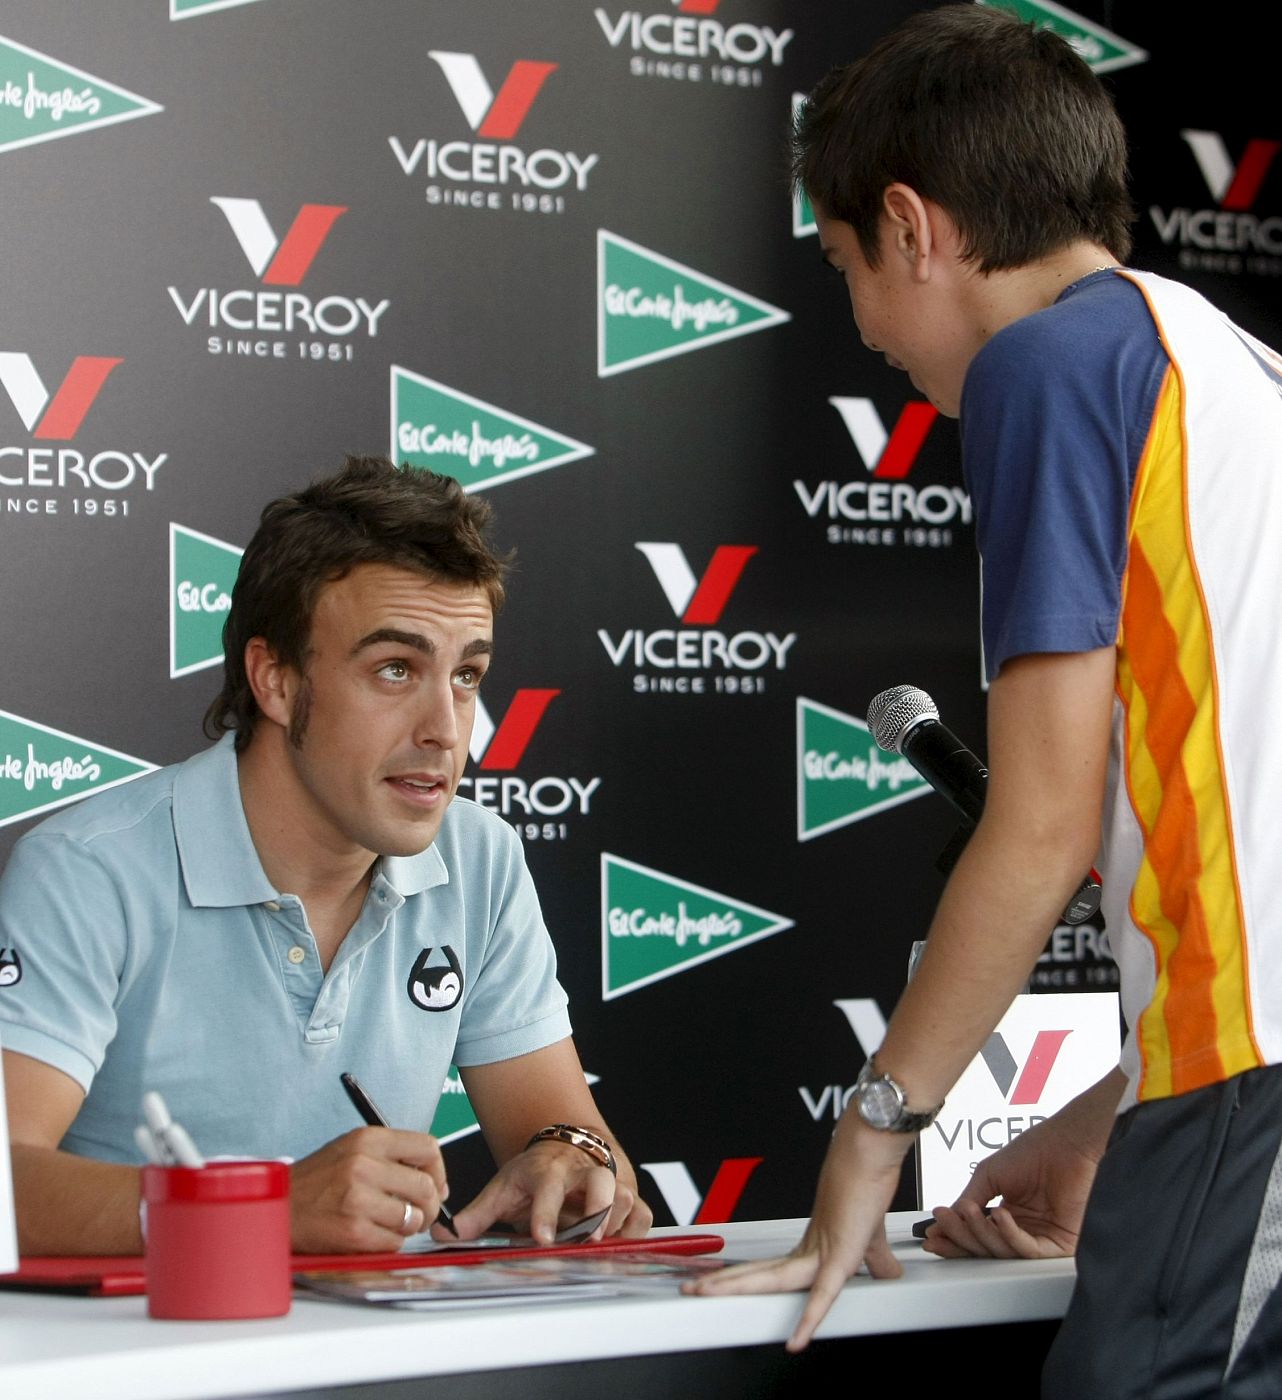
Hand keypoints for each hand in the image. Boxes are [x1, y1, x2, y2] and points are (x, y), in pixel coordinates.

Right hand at [289, 1127, 447, 1252]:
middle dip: (428, 1206)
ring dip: (407, 1227)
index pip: (428, 1148)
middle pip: (425, 1187)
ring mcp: (358, 1199)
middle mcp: (364, 1165)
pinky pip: (394, 1242)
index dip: (438, 1170)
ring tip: (389, 1223)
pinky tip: (371, 1234)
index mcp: (368, 1139)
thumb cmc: (318, 1181)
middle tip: (417, 1213)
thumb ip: (392, 1158)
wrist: (279, 1208)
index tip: (434, 1184)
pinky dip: (389, 1243)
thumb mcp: (352, 1150)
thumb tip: (436, 1183)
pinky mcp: (353, 1231)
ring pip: (413, 1218)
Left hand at [449, 1141, 651, 1243]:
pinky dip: (635, 1231)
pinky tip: (619, 1245)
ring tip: (602, 1246)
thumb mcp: (503, 1187)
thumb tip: (442, 1233)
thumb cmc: (536, 1171)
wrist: (569, 1143)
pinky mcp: (628, 1195)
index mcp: (549, 1170)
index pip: (548, 1188)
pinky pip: (642, 1214)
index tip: (542, 1237)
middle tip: (590, 1239)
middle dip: (599, 1211)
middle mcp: (582, 1172)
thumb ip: (476, 1214)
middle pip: (601, 1184)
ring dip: (617, 1224)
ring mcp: (609, 1182)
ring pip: (626, 1197)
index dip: (547, 1212)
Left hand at [683, 1112, 912, 1351]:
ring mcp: (820, 1253)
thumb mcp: (871, 1238)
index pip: (769, 1271)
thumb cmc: (865, 1187)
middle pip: (759, 1274)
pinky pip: (822, 1296)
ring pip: (772, 1279)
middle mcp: (809, 1251)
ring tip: (704, 1294)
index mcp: (812, 1249)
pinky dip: (809, 1320)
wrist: (869, 1156)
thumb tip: (888, 1272)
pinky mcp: (840, 1258)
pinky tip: (797, 1342)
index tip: (719, 1286)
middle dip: (724, 1283)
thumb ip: (876, 1260)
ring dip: (736, 1287)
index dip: (743, 1280)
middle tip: (690, 1288)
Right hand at [919, 1086, 1110, 1260]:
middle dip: (960, 1236)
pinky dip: (1010, 1235)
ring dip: (981, 1234)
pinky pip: (1029, 1250)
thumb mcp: (989, 1174)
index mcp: (1007, 1215)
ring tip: (969, 1212)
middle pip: (985, 1248)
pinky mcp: (1060, 1244)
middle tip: (943, 1223)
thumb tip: (952, 1217)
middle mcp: (1023, 1229)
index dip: (954, 1237)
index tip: (933, 1235)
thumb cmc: (1036, 1150)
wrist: (1066, 1142)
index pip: (977, 1235)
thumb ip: (970, 1197)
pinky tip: (999, 1216)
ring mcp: (1040, 1238)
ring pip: (1003, 1252)